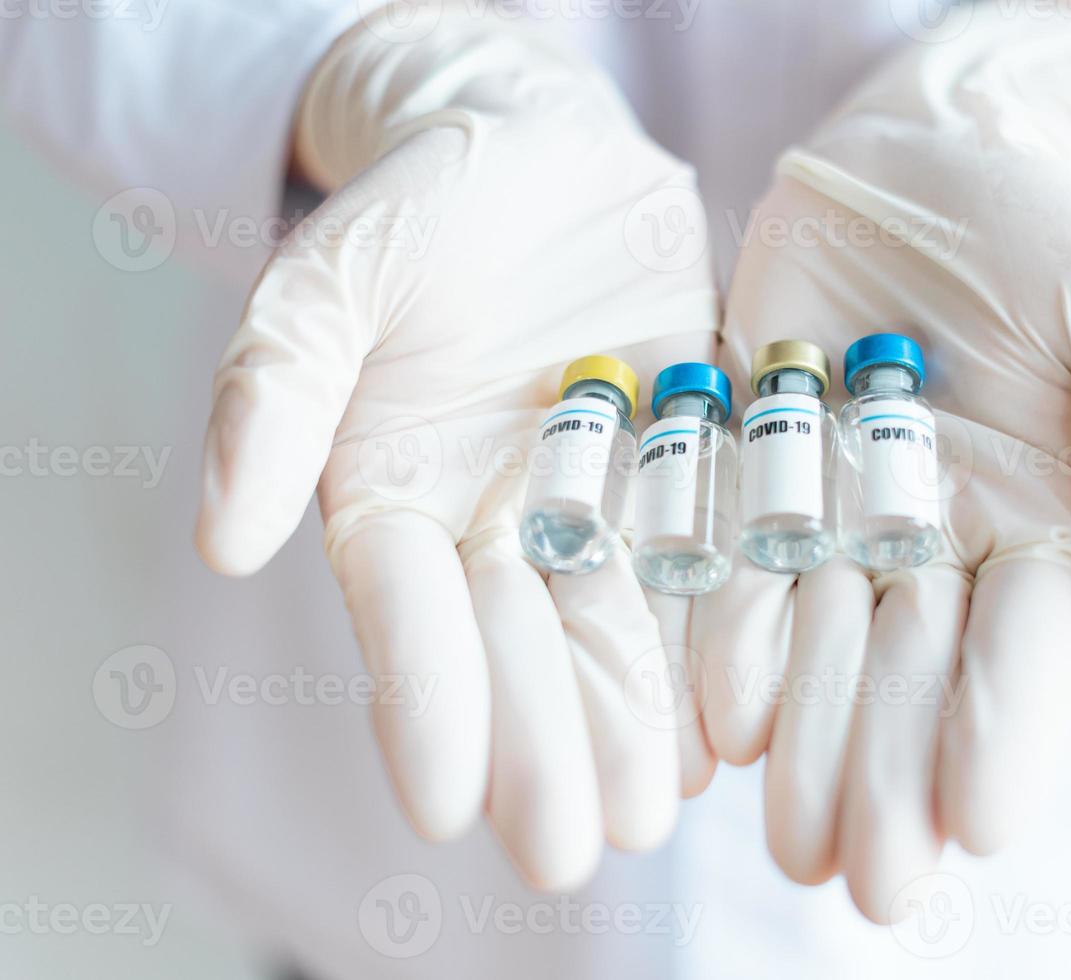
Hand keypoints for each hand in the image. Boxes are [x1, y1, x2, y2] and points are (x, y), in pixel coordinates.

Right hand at [194, 5, 716, 888]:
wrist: (547, 153)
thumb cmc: (425, 205)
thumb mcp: (333, 276)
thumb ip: (277, 390)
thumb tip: (223, 536)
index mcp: (398, 494)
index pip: (406, 614)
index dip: (426, 705)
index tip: (447, 804)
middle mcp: (499, 520)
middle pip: (518, 648)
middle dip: (542, 748)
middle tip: (571, 847)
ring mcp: (599, 502)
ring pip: (612, 629)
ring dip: (631, 724)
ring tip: (654, 813)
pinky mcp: (685, 467)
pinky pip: (702, 562)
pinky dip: (715, 638)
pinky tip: (730, 719)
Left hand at [677, 6, 1070, 918]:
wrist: (908, 164)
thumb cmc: (1036, 231)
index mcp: (1035, 526)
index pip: (1025, 650)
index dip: (1003, 735)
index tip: (978, 825)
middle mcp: (931, 543)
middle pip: (912, 675)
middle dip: (891, 776)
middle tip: (866, 882)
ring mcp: (832, 517)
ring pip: (818, 649)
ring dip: (804, 745)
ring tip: (792, 842)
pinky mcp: (744, 476)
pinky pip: (728, 575)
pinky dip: (722, 648)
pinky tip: (715, 727)